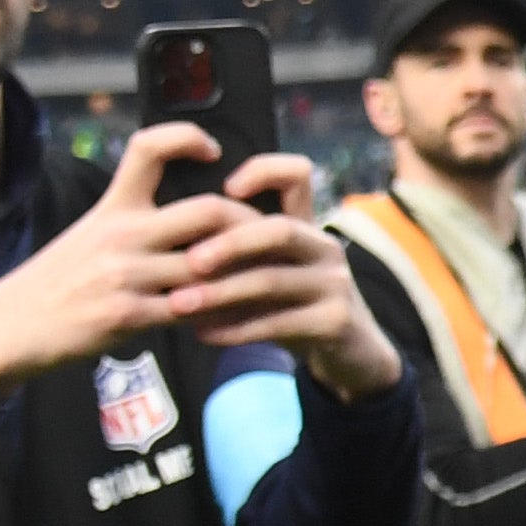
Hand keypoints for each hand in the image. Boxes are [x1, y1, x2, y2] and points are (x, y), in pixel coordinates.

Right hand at [0, 121, 243, 396]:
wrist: (10, 325)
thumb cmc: (58, 279)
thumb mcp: (90, 234)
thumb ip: (135, 221)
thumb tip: (192, 222)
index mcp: (112, 206)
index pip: (148, 148)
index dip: (186, 138)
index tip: (214, 150)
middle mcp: (121, 233)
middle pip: (206, 211)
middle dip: (247, 225)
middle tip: (267, 238)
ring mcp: (126, 274)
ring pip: (210, 266)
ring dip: (243, 275)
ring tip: (265, 279)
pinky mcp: (129, 315)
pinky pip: (193, 311)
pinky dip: (221, 313)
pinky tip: (236, 317)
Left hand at [164, 150, 401, 400]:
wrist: (351, 354)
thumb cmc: (296, 305)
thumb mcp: (275, 269)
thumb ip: (241, 250)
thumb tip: (174, 238)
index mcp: (307, 226)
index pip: (297, 176)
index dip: (264, 171)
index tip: (226, 187)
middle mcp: (325, 247)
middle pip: (278, 230)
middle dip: (229, 243)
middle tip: (189, 261)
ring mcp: (335, 284)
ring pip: (272, 280)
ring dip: (220, 293)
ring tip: (178, 305)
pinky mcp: (335, 322)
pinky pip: (279, 323)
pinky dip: (237, 329)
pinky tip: (204, 334)